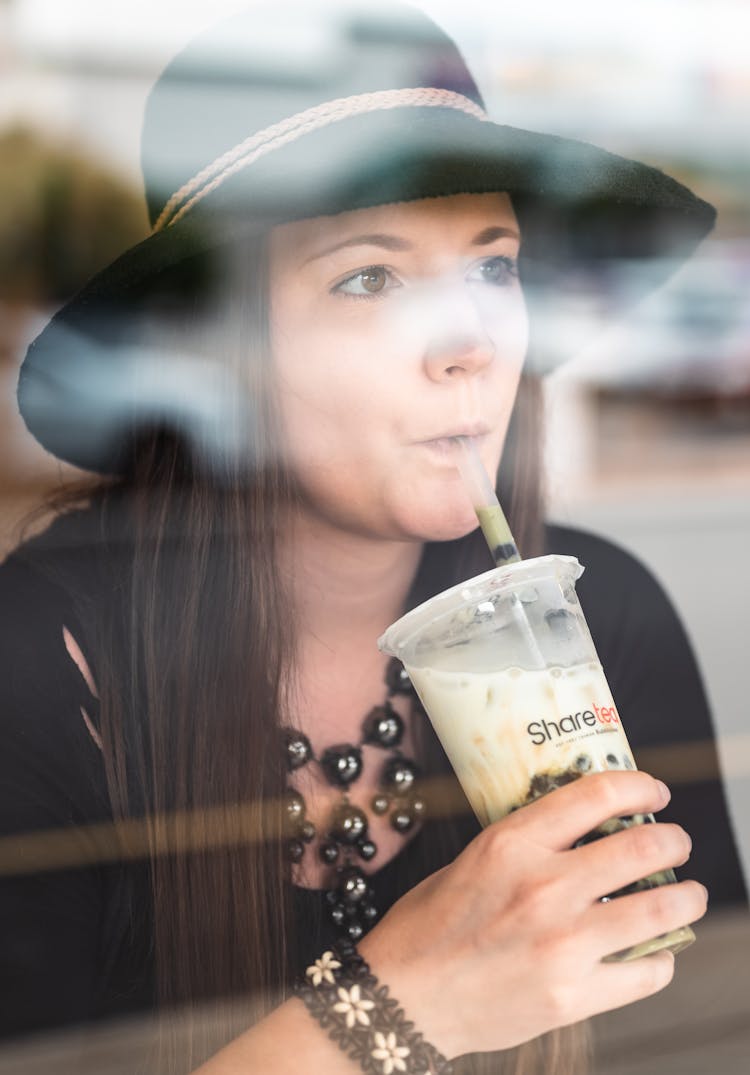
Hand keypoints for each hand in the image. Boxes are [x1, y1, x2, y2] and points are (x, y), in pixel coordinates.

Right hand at [359, 770, 706, 1059]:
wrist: (403, 998)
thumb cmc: (430, 924)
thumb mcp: (472, 860)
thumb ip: (528, 845)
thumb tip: (587, 833)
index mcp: (512, 843)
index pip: (597, 796)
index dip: (639, 787)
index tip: (654, 793)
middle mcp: (543, 887)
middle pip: (641, 849)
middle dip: (673, 840)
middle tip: (677, 842)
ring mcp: (561, 944)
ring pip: (658, 909)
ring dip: (686, 898)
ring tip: (689, 895)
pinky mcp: (571, 996)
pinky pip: (644, 972)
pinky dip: (660, 960)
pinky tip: (654, 953)